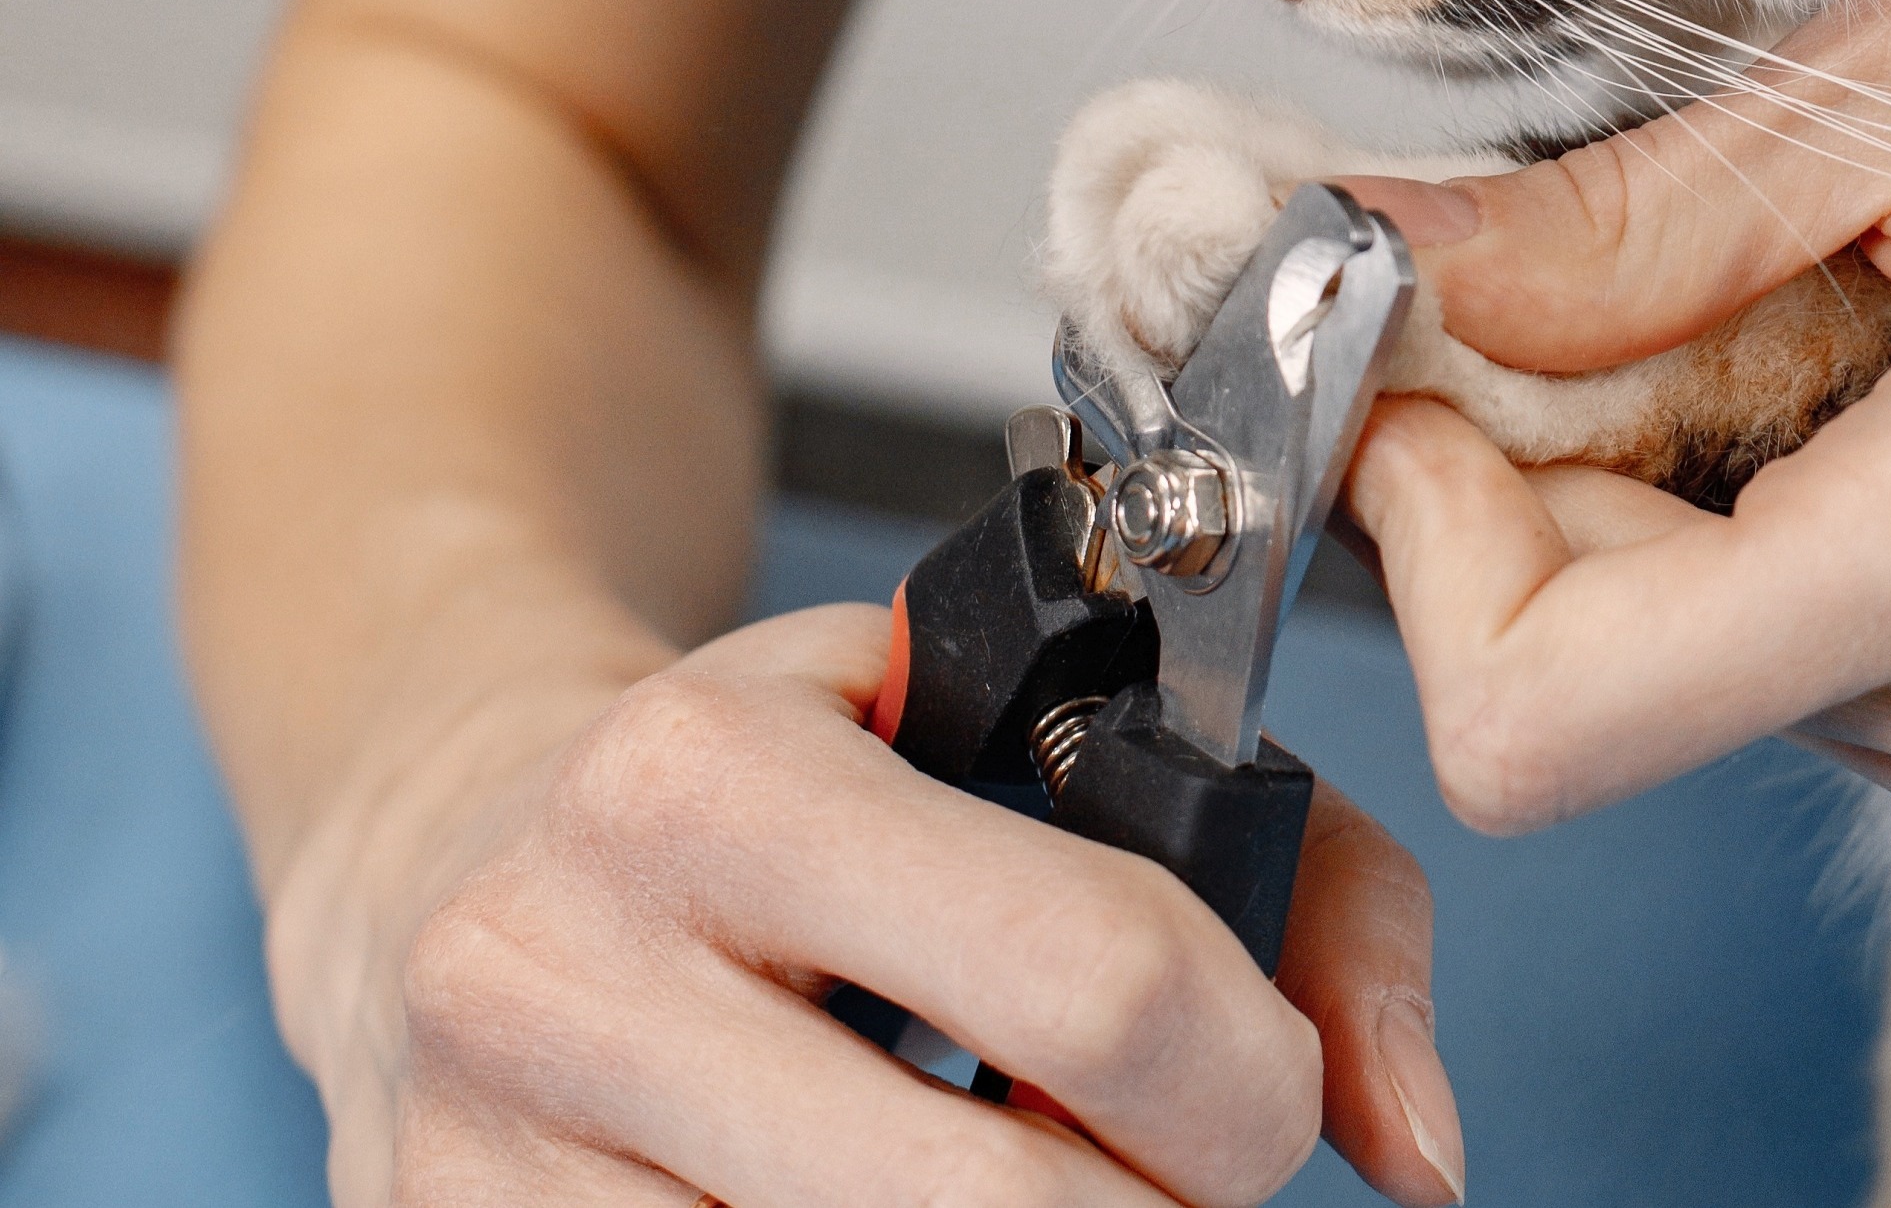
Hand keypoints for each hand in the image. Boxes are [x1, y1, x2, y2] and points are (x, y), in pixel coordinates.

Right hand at [267, 603, 1464, 1205]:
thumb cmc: (813, 779)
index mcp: (713, 778)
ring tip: (1055, 1178)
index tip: (1262, 1090)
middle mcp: (559, 970)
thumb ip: (1307, 892)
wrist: (466, 844)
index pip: (1091, 979)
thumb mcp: (1037, 732)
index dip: (1246, 1079)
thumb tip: (1421, 1151)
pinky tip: (921, 1198)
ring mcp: (485, 1171)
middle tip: (1182, 1172)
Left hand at [1343, 0, 1890, 835]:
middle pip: (1584, 671)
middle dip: (1533, 460)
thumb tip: (1396, 265)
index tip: (1435, 353)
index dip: (1422, 531)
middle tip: (1641, 254)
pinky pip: (1797, 647)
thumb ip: (1641, 214)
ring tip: (1845, 292)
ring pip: (1684, 653)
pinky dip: (1768, 505)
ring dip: (1667, 472)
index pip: (1534, 722)